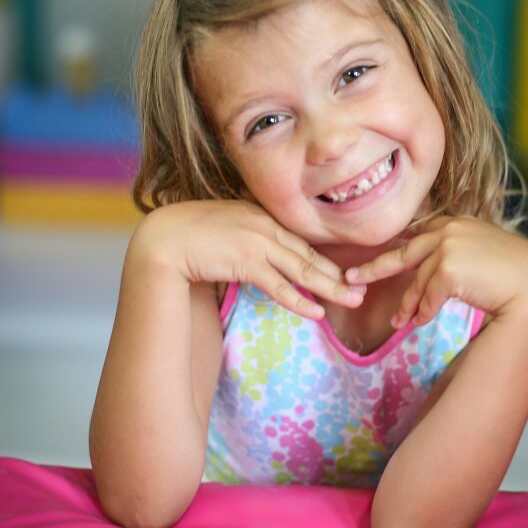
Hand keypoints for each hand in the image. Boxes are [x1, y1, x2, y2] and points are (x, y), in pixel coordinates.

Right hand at [130, 198, 365, 319]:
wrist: (165, 237)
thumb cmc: (189, 234)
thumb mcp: (226, 229)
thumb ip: (246, 237)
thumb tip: (258, 255)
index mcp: (261, 215)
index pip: (301, 241)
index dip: (325, 258)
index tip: (345, 271)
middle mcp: (265, 225)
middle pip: (309, 255)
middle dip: (338, 274)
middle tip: (363, 287)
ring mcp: (258, 242)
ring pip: (302, 270)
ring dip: (330, 288)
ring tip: (352, 301)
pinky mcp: (247, 261)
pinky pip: (280, 286)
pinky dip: (300, 300)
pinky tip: (317, 311)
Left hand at [345, 215, 527, 328]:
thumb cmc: (516, 275)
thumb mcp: (482, 254)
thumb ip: (457, 254)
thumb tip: (431, 275)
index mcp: (457, 223)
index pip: (419, 237)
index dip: (397, 251)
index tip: (378, 261)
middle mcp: (450, 229)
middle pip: (403, 251)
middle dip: (375, 267)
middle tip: (352, 279)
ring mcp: (448, 246)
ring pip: (417, 282)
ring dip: (407, 305)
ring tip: (399, 323)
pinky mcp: (449, 268)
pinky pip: (428, 296)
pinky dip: (422, 312)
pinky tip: (419, 324)